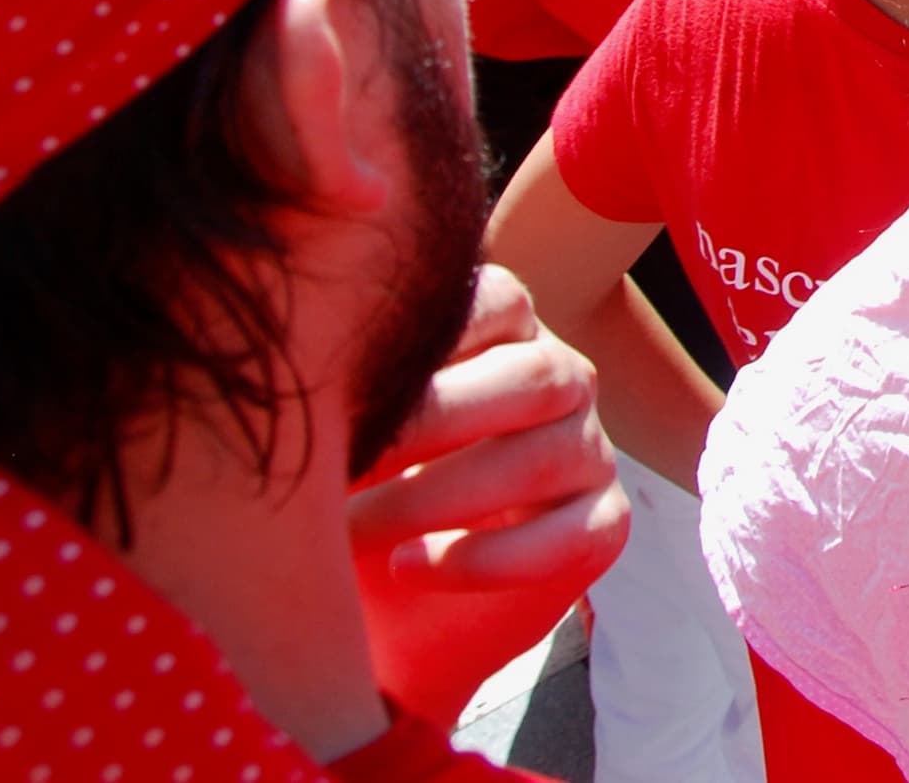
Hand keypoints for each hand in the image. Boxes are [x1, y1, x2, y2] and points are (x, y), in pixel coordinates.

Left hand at [347, 265, 631, 728]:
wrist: (392, 607)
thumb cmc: (359, 490)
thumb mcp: (352, 429)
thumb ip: (352, 387)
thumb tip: (305, 371)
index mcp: (505, 332)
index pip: (498, 301)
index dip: (431, 337)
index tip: (342, 386)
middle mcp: (561, 379)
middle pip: (531, 377)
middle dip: (429, 424)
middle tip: (338, 467)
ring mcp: (588, 449)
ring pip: (543, 457)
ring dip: (436, 498)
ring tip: (352, 532)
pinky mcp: (602, 522)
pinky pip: (567, 536)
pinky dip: (483, 557)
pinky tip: (410, 567)